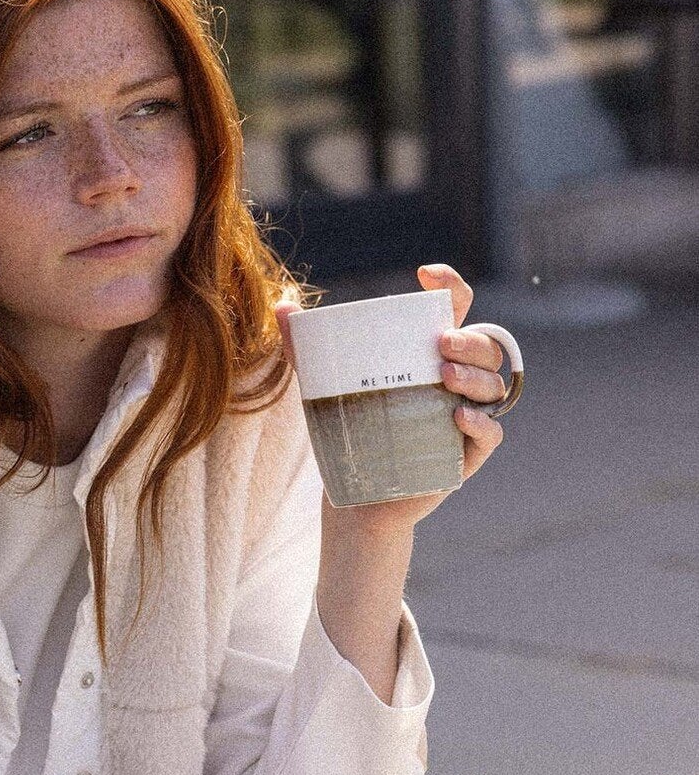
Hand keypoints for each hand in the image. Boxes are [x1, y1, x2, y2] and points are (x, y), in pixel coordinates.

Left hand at [277, 261, 508, 540]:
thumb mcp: (324, 388)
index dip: (451, 286)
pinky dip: (482, 423)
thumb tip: (280, 305)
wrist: (355, 499)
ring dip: (475, 376)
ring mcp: (465, 418)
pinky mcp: (465, 456)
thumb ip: (304, 349)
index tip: (425, 276)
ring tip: (445, 377)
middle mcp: (456, 383)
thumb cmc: (348, 434)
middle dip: (470, 340)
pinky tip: (458, 416)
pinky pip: (491, 434)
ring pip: (493, 386)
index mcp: (429, 356)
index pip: (456, 310)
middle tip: (441, 343)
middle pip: (486, 347)